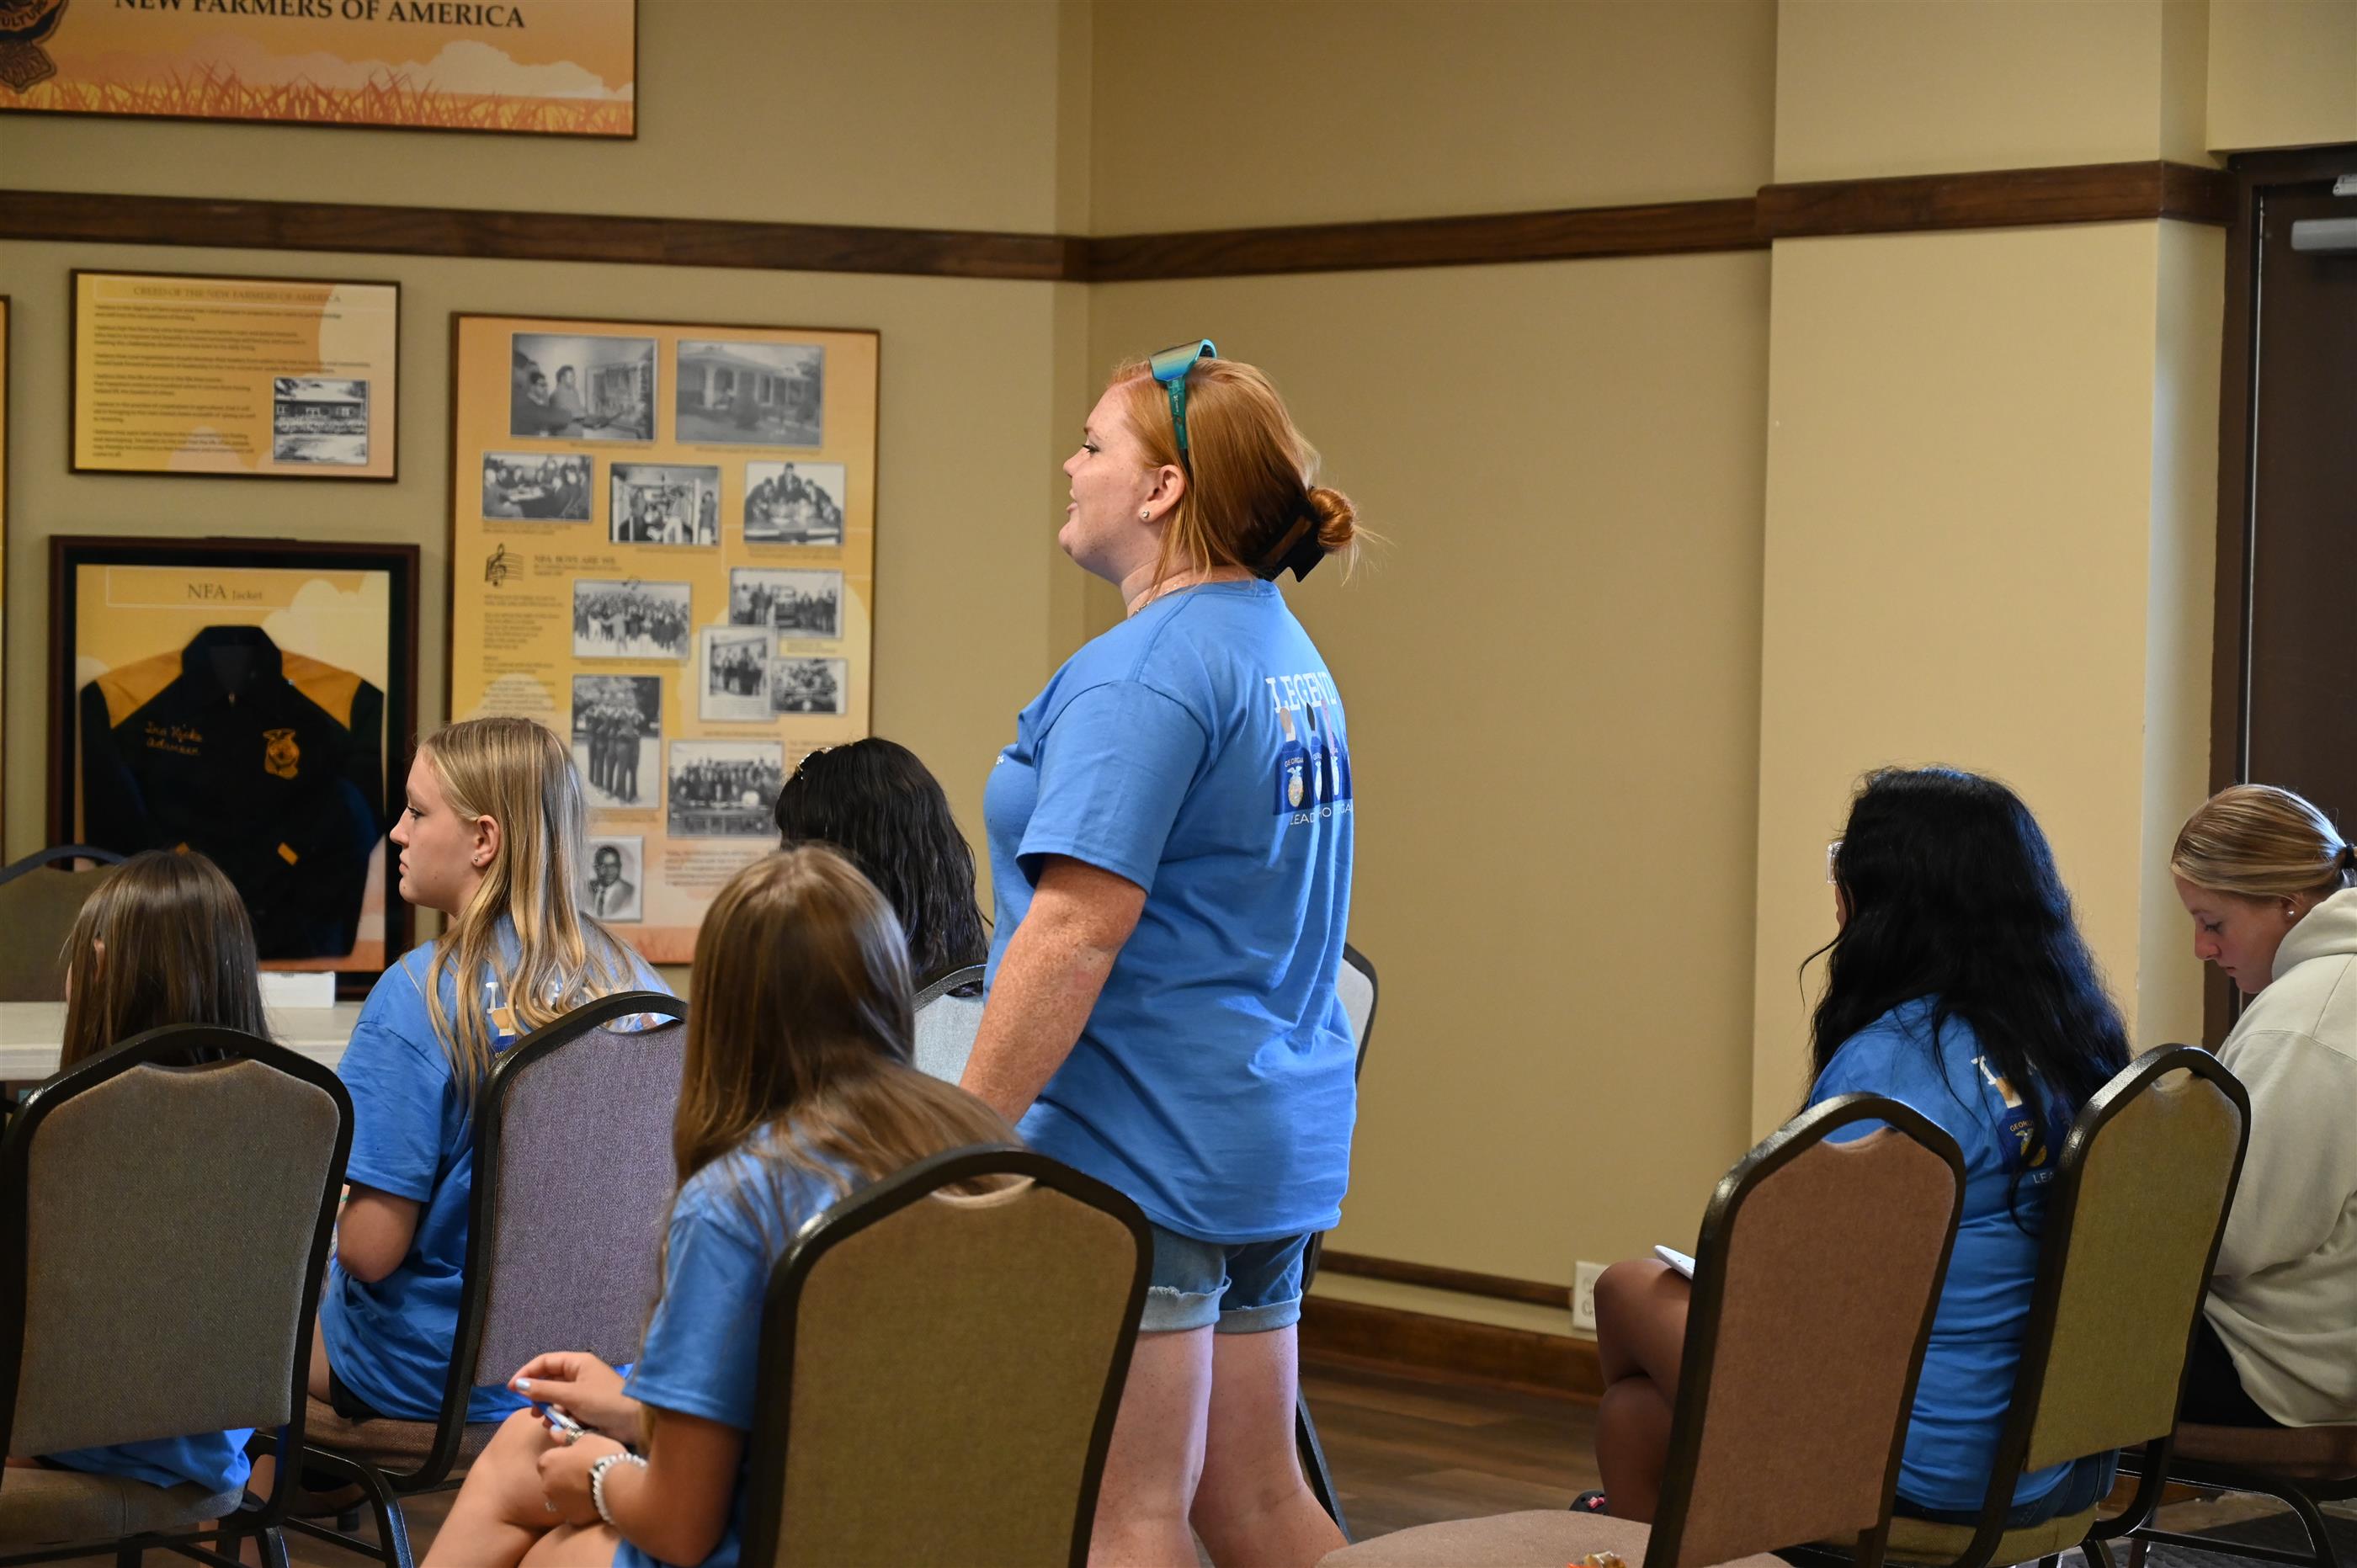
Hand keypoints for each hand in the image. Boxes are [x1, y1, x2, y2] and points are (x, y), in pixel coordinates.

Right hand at [511, 1352, 641, 1439]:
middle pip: (549, 1381)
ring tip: (546, 1421)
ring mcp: (584, 1392)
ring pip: (556, 1399)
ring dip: (549, 1410)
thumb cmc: (604, 1401)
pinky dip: (561, 1418)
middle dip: (539, 1396)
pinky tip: (559, 1428)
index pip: (545, 1362)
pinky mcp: (588, 1409)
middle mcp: (580, 1374)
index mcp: (578, 1363)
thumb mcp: (571, 1395)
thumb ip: (543, 1390)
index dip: (527, 1373)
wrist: (635, 1421)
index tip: (511, 1389)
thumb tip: (518, 1385)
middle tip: (533, 1411)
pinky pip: (567, 1411)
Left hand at [536, 1433, 621, 1527]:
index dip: (560, 1458)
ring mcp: (557, 1504)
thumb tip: (553, 1431)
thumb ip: (567, 1436)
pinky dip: (579, 1505)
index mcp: (548, 1463)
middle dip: (563, 1476)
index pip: (546, 1460)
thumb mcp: (587, 1438)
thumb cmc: (601, 1456)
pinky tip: (594, 1499)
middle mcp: (546, 1485)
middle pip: (551, 1479)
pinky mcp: (570, 1517)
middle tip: (584, 1471)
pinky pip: (572, 1509)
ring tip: (591, 1486)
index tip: (575, 1457)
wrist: (617, 1486)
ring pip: (560, 1496)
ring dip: (570, 1491)